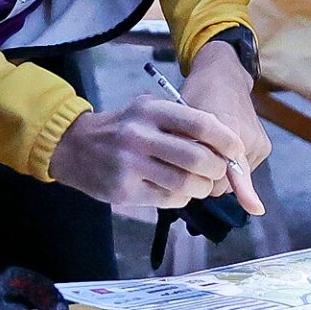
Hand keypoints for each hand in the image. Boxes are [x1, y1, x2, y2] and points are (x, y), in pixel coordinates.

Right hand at [48, 99, 252, 212]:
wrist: (74, 146)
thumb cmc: (123, 128)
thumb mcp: (148, 111)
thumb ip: (182, 123)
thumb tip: (225, 147)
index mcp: (151, 110)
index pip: (201, 124)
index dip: (226, 140)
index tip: (236, 150)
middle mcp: (140, 136)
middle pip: (198, 159)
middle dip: (217, 169)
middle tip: (218, 171)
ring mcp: (130, 165)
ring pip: (186, 184)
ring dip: (202, 187)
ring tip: (200, 184)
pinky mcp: (124, 190)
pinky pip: (169, 199)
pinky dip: (182, 197)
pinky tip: (176, 190)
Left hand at [181, 40, 270, 211]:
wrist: (224, 76)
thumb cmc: (198, 94)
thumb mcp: (183, 118)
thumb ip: (184, 145)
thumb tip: (180, 172)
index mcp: (228, 128)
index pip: (235, 166)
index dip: (243, 189)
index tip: (255, 208)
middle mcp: (249, 139)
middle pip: (227, 180)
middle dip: (207, 177)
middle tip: (192, 161)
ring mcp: (259, 144)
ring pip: (234, 177)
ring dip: (218, 172)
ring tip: (207, 150)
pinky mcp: (263, 147)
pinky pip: (242, 169)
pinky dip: (228, 166)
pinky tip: (219, 150)